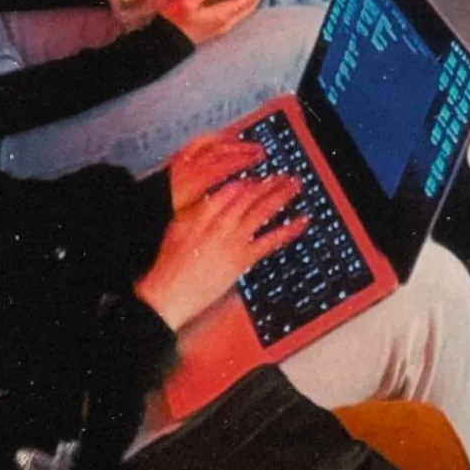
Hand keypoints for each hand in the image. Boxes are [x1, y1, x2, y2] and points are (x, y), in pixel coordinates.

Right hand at [140, 130, 302, 331]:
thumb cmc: (169, 266)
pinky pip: (270, 240)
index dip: (248, 182)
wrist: (169, 292)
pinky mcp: (242, 258)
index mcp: (202, 211)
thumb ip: (197, 213)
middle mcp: (220, 221)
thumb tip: (210, 203)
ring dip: (281, 196)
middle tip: (285, 177)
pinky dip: (288, 230)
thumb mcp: (178, 229)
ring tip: (295, 186)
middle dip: (269, 184)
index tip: (259, 180)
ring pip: (262, 210)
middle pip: (250, 195)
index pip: (231, 189)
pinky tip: (301, 221)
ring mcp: (233, 239)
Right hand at [155, 0, 266, 44]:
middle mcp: (227, 22)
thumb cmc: (176, 22)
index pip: (246, 1)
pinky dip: (239, 3)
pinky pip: (234, 13)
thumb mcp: (187, 3)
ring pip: (242, 11)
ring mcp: (221, 26)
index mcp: (223, 15)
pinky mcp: (215, 27)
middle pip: (248, 7)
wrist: (167, 44)